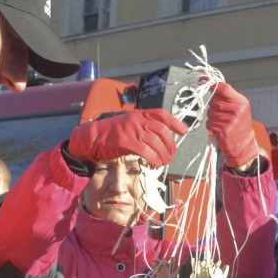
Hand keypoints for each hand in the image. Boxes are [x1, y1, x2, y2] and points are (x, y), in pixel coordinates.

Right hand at [66, 109, 188, 167]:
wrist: (93, 137)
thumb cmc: (112, 133)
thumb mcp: (130, 124)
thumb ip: (144, 127)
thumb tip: (162, 137)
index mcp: (139, 114)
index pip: (162, 115)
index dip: (175, 122)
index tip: (184, 131)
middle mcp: (137, 119)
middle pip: (162, 131)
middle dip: (171, 144)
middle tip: (172, 153)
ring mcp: (131, 130)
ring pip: (156, 143)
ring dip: (164, 154)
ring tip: (165, 161)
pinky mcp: (126, 142)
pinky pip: (146, 152)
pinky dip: (154, 159)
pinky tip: (156, 164)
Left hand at [205, 82, 256, 168]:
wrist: (244, 145)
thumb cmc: (239, 124)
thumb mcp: (239, 108)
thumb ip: (227, 97)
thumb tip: (208, 82)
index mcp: (241, 102)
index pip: (224, 88)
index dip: (211, 84)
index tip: (202, 81)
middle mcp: (236, 110)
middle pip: (214, 100)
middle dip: (214, 106)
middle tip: (222, 114)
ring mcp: (230, 120)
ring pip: (210, 112)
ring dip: (212, 117)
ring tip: (223, 123)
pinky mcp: (223, 129)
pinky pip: (209, 122)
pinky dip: (211, 126)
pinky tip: (220, 129)